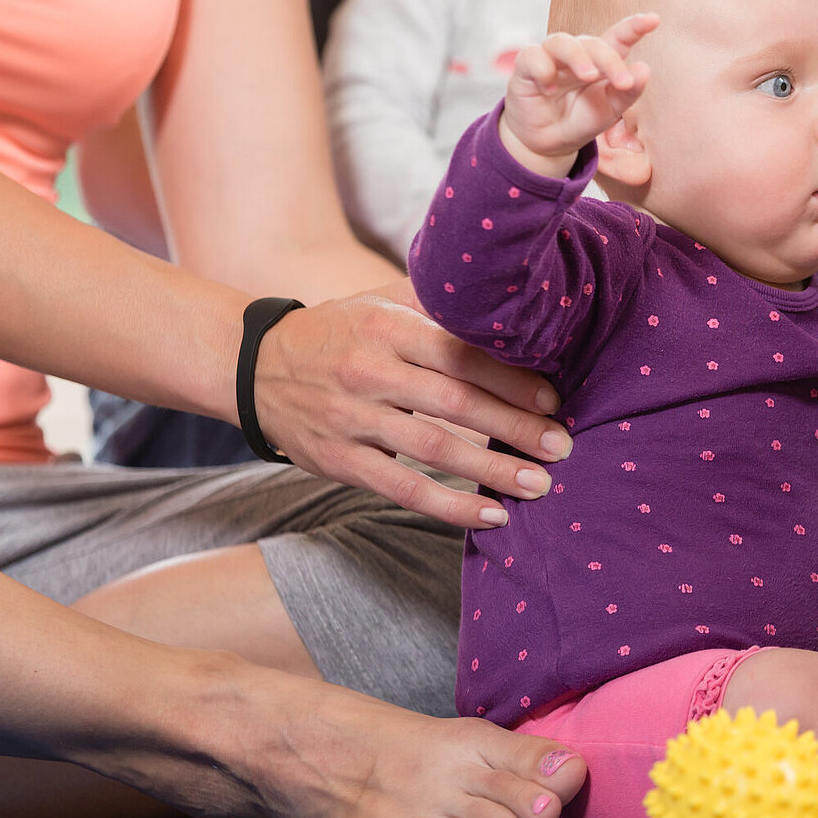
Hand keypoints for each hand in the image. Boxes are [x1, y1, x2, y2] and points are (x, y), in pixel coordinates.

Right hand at [254, 279, 574, 528]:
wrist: (254, 366)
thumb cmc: (341, 333)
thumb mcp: (381, 303)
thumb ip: (439, 308)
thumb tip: (514, 313)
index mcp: (387, 326)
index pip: (461, 353)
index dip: (512, 379)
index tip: (553, 400)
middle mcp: (370, 371)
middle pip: (457, 403)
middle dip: (516, 428)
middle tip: (563, 446)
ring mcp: (352, 419)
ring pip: (435, 449)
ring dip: (493, 471)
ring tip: (539, 484)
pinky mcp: (340, 461)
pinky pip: (404, 489)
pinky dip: (451, 505)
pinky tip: (491, 515)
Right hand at [500, 15, 658, 176]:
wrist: (548, 142)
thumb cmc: (581, 119)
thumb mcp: (610, 110)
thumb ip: (628, 92)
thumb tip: (644, 69)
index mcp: (600, 61)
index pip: (618, 38)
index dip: (634, 27)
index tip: (654, 20)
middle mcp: (576, 53)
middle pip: (593, 43)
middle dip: (610, 60)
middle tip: (623, 83)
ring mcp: (550, 57)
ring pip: (561, 42)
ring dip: (578, 57)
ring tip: (589, 76)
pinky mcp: (525, 66)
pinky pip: (532, 57)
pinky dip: (543, 70)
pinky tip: (548, 89)